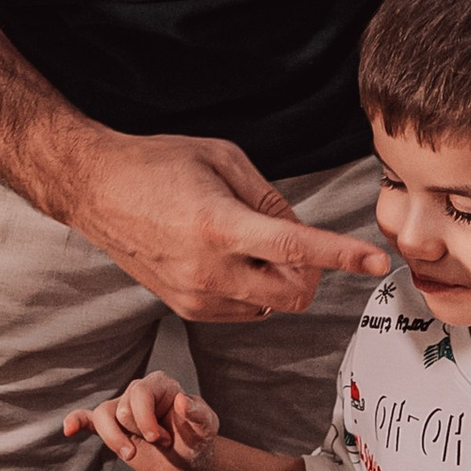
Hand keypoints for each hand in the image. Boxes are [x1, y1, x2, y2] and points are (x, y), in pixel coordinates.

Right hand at [57, 134, 387, 325]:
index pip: (296, 249)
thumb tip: (304, 231)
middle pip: (294, 294)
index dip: (342, 256)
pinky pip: (245, 311)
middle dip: (313, 275)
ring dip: (280, 282)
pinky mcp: (187, 308)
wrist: (95, 190)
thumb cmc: (157, 164)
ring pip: (271, 307)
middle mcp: (209, 269)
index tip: (375, 261)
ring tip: (249, 243)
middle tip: (300, 244)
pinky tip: (230, 259)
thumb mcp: (222, 159)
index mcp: (220, 225)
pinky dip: (254, 290)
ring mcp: (196, 295)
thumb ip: (270, 198)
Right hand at [63, 372, 220, 470]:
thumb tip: (183, 400)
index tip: (161, 440)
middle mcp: (138, 392)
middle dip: (140, 433)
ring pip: (101, 416)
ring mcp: (122, 409)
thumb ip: (198, 414)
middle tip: (161, 443)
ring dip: (115, 440)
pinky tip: (69, 429)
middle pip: (121, 409)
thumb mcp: (206, 429)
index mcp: (160, 384)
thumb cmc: (198, 440)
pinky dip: (76, 422)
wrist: (187, 463)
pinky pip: (88, 420)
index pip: (138, 393)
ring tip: (132, 454)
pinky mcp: (112, 428)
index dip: (145, 420)